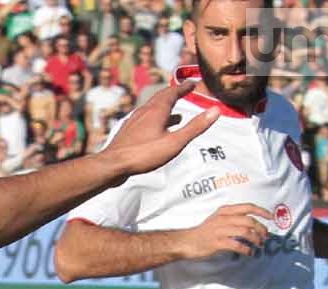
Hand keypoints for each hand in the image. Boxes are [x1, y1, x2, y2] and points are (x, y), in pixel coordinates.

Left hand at [98, 78, 219, 177]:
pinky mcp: (128, 132)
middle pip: (161, 97)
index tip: (193, 83)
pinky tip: (155, 131)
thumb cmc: (143, 154)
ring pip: (151, 109)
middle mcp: (144, 111)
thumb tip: (215, 110)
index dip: (184, 87)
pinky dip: (154, 120)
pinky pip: (144, 120)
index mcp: (157, 110)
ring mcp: (134, 121)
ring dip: (165, 108)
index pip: (173, 92)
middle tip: (184, 91)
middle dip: (174, 93)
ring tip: (176, 114)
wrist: (112, 165)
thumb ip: (195, 127)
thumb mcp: (175, 142)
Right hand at [182, 200, 274, 258]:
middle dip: (261, 229)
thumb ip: (232, 218)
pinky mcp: (217, 242)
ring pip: (245, 232)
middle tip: (265, 236)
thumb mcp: (217, 219)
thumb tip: (250, 224)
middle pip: (249, 221)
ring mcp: (220, 230)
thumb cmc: (203, 232)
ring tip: (259, 245)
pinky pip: (236, 244)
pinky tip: (249, 252)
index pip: (248, 207)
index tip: (271, 217)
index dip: (261, 211)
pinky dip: (245, 249)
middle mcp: (224, 218)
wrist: (186, 242)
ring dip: (255, 239)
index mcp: (225, 211)